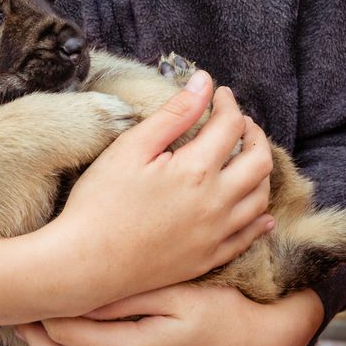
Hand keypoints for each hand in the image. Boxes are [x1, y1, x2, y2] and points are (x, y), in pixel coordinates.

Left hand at [16, 285, 323, 345]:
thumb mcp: (180, 298)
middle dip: (33, 330)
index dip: (42, 306)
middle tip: (13, 306)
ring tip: (27, 323)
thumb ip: (130, 297)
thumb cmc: (221, 317)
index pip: (67, 329)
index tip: (24, 286)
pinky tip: (62, 340)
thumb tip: (87, 290)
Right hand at [51, 72, 274, 310]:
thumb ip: (173, 114)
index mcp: (196, 171)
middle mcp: (216, 203)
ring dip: (259, 172)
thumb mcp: (131, 148)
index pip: (231, 126)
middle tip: (239, 123)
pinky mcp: (208, 259)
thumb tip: (204, 82)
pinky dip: (259, 218)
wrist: (85, 264)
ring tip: (244, 159)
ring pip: (260, 198)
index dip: (227, 103)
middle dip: (254, 134)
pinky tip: (259, 212)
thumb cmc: (100, 203)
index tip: (219, 95)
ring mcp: (215, 234)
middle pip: (259, 161)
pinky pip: (249, 237)